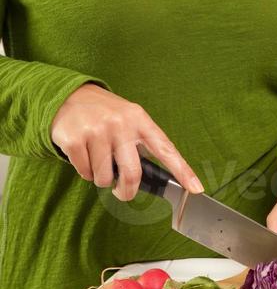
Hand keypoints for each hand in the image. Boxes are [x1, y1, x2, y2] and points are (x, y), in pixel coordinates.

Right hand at [51, 83, 203, 200]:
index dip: (183, 170)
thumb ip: (141, 142)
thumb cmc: (105, 113)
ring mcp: (97, 132)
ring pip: (105, 179)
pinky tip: (84, 155)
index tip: (196, 188)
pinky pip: (85, 174)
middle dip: (127, 191)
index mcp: (139, 119)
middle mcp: (120, 124)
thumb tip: (153, 176)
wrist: (68, 96)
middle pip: (133, 174)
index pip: (166, 148)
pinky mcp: (74, 140)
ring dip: (102, 179)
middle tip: (123, 192)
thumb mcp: (129, 117)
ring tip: (98, 160)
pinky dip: (85, 172)